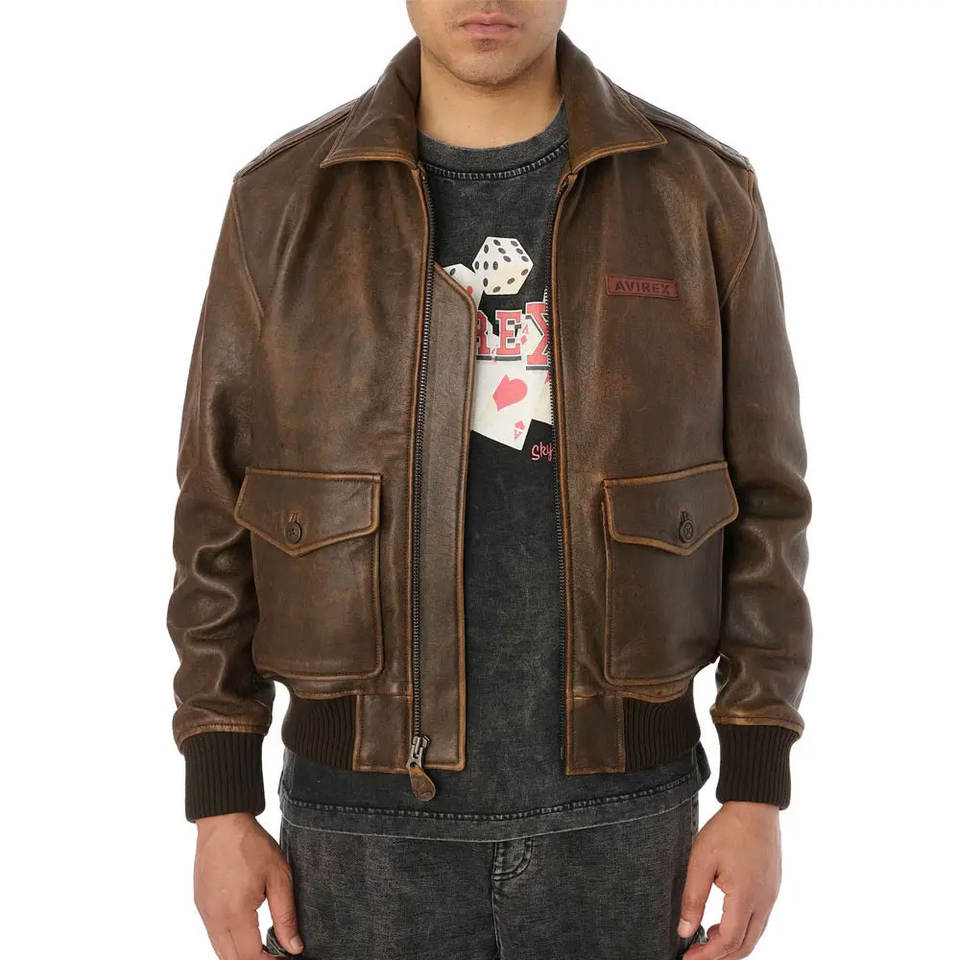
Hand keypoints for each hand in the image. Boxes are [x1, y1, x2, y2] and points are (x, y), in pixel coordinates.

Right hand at [193, 812, 303, 958]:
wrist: (223, 822)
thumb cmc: (252, 844)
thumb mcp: (279, 876)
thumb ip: (286, 915)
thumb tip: (294, 947)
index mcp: (236, 912)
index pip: (251, 957)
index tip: (285, 958)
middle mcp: (215, 918)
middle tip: (276, 955)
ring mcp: (204, 912)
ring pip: (220, 951)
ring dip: (241, 955)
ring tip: (264, 947)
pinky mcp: (200, 905)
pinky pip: (213, 935)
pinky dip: (229, 943)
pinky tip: (247, 933)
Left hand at [678, 801, 780, 958]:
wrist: (755, 806)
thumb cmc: (727, 829)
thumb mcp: (701, 860)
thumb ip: (693, 898)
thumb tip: (685, 930)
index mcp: (746, 896)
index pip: (729, 940)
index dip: (708, 955)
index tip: (688, 958)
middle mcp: (764, 901)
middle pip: (745, 945)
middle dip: (721, 956)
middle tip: (697, 955)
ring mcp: (771, 895)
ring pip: (754, 935)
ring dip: (732, 944)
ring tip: (706, 939)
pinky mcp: (772, 888)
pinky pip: (759, 920)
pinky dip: (742, 929)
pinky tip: (723, 921)